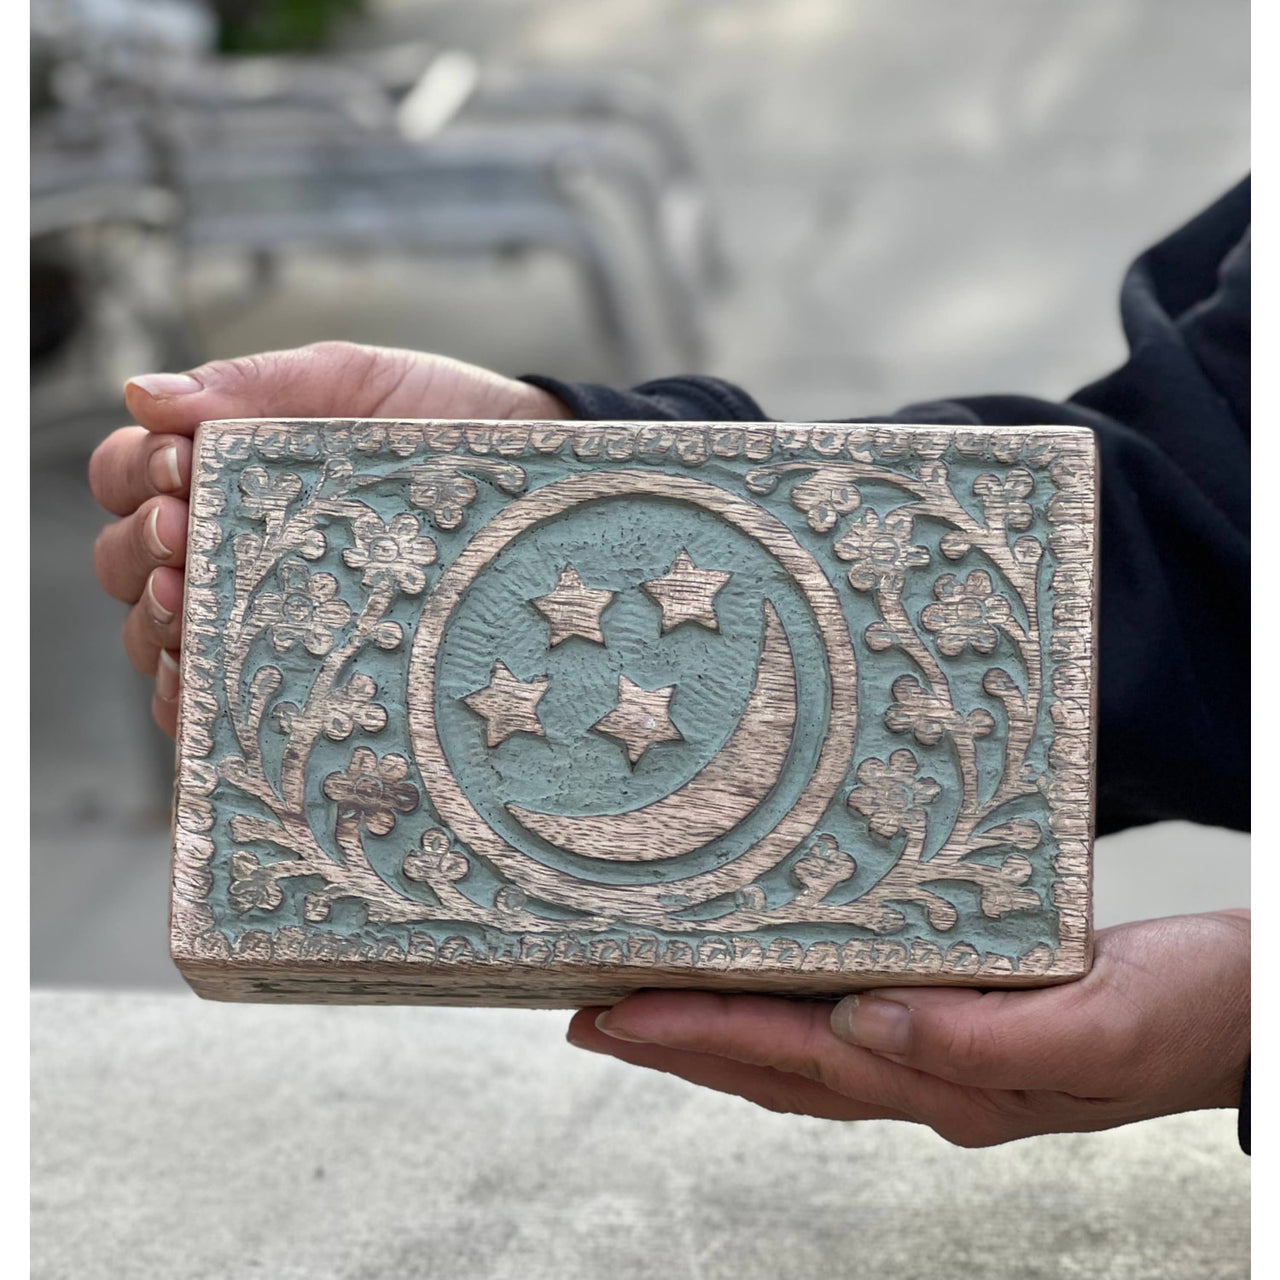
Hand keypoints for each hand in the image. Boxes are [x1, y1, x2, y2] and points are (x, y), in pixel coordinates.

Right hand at [87, 341, 566, 734]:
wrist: (535, 476)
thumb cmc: (444, 424)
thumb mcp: (354, 383)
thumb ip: (257, 385)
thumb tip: (143, 393)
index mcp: (227, 472)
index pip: (129, 477)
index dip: (135, 475)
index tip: (184, 468)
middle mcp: (230, 548)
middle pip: (124, 561)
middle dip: (137, 551)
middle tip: (184, 539)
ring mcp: (260, 616)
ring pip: (156, 634)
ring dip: (156, 626)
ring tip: (195, 610)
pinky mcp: (301, 675)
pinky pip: (214, 706)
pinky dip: (190, 701)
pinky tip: (209, 689)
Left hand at [566, 911, 1249, 1146]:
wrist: (1250, 1010)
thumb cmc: (1189, 1011)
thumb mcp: (1099, 1024)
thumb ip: (981, 1042)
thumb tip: (864, 1028)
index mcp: (953, 1085)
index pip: (793, 1058)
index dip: (698, 1036)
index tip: (612, 1014)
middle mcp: (930, 1079)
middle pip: (775, 1066)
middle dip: (678, 1042)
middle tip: (590, 1013)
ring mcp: (942, 1057)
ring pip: (799, 1053)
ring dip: (716, 1033)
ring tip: (644, 1009)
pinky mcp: (963, 1019)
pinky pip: (844, 1027)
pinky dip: (781, 1015)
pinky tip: (760, 994)